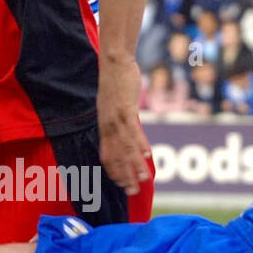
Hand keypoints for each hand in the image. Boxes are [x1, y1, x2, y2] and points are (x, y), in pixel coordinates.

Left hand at [97, 58, 151, 195]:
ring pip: (126, 147)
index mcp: (104, 125)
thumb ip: (119, 119)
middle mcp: (108, 125)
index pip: (107, 154)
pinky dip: (141, 144)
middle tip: (131, 191)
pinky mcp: (126, 109)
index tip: (120, 183)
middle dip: (124, 175)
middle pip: (116, 156)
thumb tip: (127, 130)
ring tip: (143, 179)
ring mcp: (117, 118)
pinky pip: (134, 131)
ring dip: (135, 165)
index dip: (113, 170)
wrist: (113, 61)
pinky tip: (148, 155)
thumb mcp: (114, 104)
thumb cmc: (115, 81)